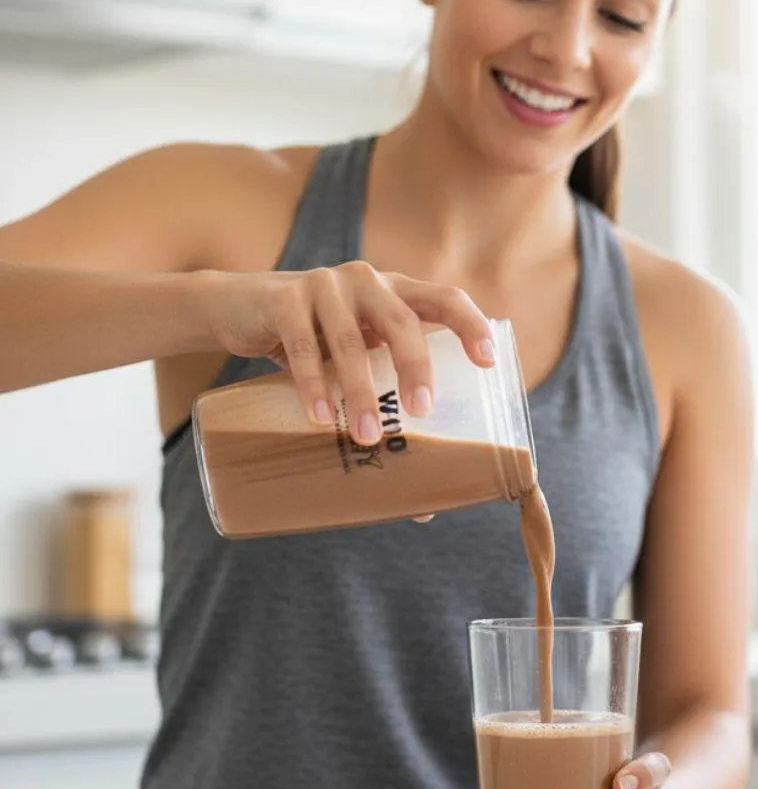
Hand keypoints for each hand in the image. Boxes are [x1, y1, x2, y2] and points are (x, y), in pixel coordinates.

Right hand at [195, 261, 494, 443]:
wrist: (238, 308)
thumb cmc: (316, 343)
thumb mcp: (354, 359)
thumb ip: (381, 405)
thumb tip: (423, 507)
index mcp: (396, 291)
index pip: (446, 298)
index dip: (471, 325)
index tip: (488, 363)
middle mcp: (367, 281)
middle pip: (402, 322)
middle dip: (416, 367)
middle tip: (423, 413)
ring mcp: (325, 285)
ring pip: (350, 340)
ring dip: (361, 391)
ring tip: (367, 436)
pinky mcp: (284, 300)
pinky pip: (303, 345)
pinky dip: (313, 384)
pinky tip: (321, 418)